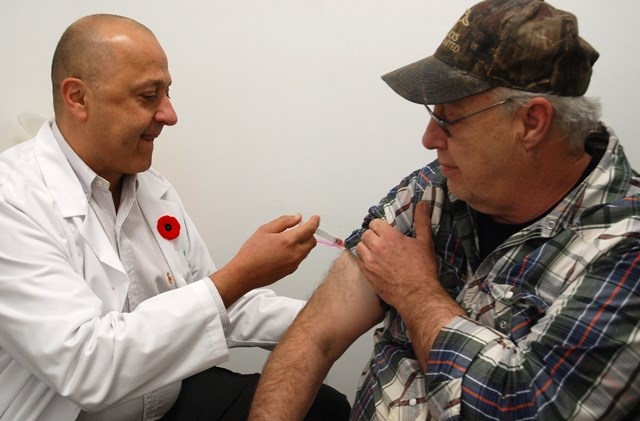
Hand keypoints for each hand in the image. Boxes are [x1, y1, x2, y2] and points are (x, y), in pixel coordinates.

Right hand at [211, 214, 319, 306]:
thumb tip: (297, 218)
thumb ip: (284, 222)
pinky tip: (283, 250)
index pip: (310, 229)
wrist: (245, 273)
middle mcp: (295, 253)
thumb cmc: (251, 253)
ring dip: (303, 243)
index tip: (315, 218)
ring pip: (306, 250)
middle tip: (300, 228)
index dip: (314, 221)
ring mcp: (294, 264)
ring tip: (287, 240)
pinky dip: (297, 252)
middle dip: (309, 233)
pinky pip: (299, 258)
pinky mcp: (291, 270)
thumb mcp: (265, 230)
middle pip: (312, 241)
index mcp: (288, 241)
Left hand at [355, 201, 463, 364]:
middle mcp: (376, 248)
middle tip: (383, 242)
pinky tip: (375, 263)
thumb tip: (423, 204)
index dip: (381, 227)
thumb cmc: (422, 270)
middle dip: (373, 236)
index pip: (375, 223)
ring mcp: (369, 262)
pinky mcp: (367, 274)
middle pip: (366, 234)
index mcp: (389, 237)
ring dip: (367, 247)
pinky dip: (364, 260)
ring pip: (359, 247)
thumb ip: (422, 220)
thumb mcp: (425, 242)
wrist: (418, 295)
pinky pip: (359, 261)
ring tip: (378, 252)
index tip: (387, 232)